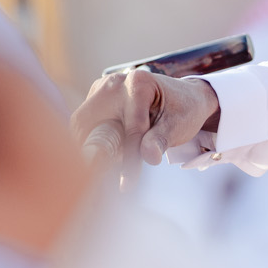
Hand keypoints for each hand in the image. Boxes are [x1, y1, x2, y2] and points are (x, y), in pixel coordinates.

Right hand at [70, 70, 219, 168]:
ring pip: (81, 122)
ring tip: (103, 165)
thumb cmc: (184, 110)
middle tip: (99, 175)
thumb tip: (149, 157)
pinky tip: (100, 154)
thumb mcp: (179, 126)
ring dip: (87, 144)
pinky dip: (89, 138)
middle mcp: (116, 82)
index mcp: (139, 85)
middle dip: (90, 149)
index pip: (130, 129)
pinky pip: (85, 120)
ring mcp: (103, 86)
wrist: (185, 96)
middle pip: (87, 121)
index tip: (126, 185)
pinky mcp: (97, 95)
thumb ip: (162, 140)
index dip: (128, 160)